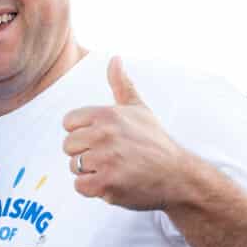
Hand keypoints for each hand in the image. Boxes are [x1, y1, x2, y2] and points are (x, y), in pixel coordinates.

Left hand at [62, 56, 189, 209]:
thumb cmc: (154, 142)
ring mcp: (105, 159)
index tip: (104, 139)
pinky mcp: (107, 183)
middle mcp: (104, 134)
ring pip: (73, 166)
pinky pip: (80, 186)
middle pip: (68, 146)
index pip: (68, 123)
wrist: (178, 176)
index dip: (83, 133)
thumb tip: (114, 58)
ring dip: (91, 172)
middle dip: (85, 154)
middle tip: (112, 156)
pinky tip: (113, 182)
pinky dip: (93, 189)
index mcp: (106, 114)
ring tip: (115, 169)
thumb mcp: (139, 108)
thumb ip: (121, 84)